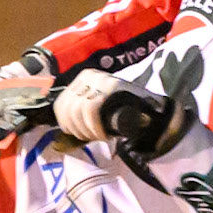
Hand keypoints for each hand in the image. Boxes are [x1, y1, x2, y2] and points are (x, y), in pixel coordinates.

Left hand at [52, 72, 192, 155]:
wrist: (152, 112)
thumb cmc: (122, 114)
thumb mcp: (95, 109)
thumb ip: (79, 113)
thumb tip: (62, 126)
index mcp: (82, 79)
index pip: (61, 105)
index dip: (66, 125)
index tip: (80, 135)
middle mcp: (89, 75)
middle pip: (68, 109)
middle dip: (78, 130)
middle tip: (93, 137)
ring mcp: (100, 79)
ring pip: (78, 110)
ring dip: (87, 130)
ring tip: (100, 135)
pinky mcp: (112, 85)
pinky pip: (91, 109)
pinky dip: (95, 127)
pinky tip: (104, 134)